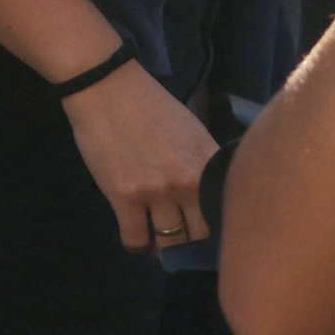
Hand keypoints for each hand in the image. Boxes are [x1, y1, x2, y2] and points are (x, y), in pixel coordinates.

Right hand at [62, 58, 214, 253]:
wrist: (107, 89)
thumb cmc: (151, 106)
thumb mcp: (193, 132)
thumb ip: (205, 165)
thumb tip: (212, 194)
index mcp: (208, 166)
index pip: (226, 214)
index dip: (221, 230)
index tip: (213, 235)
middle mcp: (188, 183)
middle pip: (201, 234)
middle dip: (193, 241)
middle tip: (184, 241)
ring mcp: (155, 191)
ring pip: (170, 240)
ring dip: (165, 246)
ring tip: (160, 243)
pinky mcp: (124, 196)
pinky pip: (135, 238)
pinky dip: (137, 245)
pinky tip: (137, 240)